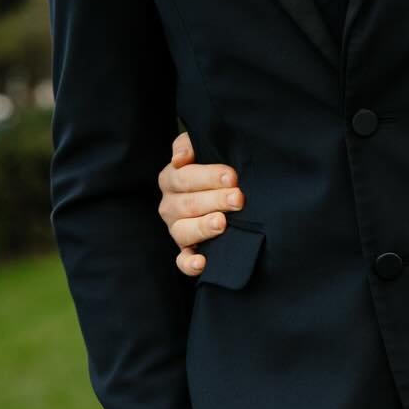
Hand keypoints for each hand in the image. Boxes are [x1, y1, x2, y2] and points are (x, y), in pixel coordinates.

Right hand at [157, 131, 242, 275]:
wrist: (223, 190)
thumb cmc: (212, 166)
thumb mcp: (201, 148)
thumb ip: (188, 144)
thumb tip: (180, 158)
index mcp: (171, 179)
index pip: (185, 177)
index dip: (208, 176)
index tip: (232, 177)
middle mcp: (170, 205)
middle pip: (188, 204)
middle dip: (215, 200)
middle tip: (238, 198)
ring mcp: (176, 229)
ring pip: (183, 231)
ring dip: (203, 227)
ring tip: (222, 223)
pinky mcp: (186, 250)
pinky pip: (182, 260)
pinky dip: (189, 263)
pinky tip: (202, 262)